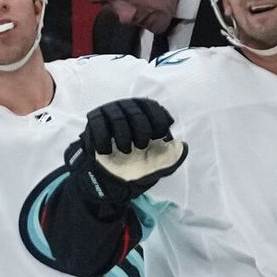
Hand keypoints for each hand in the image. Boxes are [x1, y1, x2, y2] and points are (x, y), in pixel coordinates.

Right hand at [69, 98, 185, 203]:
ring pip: (117, 119)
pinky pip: (98, 126)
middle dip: (141, 132)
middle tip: (141, 147)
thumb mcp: (160, 160)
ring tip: (126, 151)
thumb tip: (182, 145)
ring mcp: (110, 111)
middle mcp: (128, 105)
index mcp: (146, 110)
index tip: (159, 137)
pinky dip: (103, 140)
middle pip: (136, 114)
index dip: (158, 122)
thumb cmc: (139, 161)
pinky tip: (106, 152)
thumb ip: (173, 154)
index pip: (153, 108)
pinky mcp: (94, 120)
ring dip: (123, 137)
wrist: (112, 170)